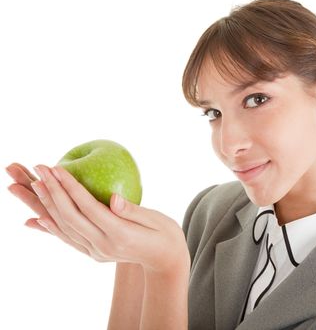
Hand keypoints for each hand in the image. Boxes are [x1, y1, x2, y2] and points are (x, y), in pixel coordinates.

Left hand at [7, 163, 189, 274]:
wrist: (165, 261)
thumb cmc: (165, 234)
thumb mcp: (156, 220)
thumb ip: (133, 210)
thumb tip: (114, 197)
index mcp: (120, 234)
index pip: (89, 208)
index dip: (71, 187)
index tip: (57, 169)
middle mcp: (104, 246)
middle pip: (71, 217)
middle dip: (53, 191)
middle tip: (41, 169)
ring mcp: (97, 252)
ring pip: (65, 228)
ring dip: (47, 206)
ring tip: (35, 184)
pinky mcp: (94, 254)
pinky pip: (68, 239)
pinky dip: (52, 227)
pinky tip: (39, 217)